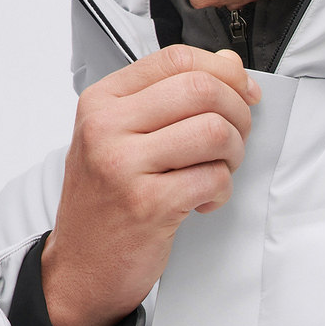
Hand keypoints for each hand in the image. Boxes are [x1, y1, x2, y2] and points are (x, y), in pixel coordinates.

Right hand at [41, 44, 262, 325]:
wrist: (80, 266)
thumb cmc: (107, 202)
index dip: (224, 72)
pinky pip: (213, 178)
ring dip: (233, 154)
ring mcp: (124, 165)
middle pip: (202, 90)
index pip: (176, 59)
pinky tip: (202, 200)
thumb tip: (231, 65)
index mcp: (102, 101)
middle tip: (235, 140)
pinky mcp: (149, 204)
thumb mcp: (124, 139)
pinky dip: (221, 191)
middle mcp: (107, 126)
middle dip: (238, 114)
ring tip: (217, 171)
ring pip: (214, 132)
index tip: (244, 93)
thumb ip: (173, 100)